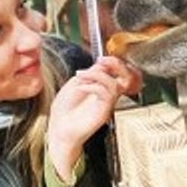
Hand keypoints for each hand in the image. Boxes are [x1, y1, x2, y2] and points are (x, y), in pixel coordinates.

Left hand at [46, 56, 142, 179]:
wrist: (59, 128)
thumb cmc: (65, 110)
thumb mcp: (75, 83)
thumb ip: (90, 73)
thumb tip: (100, 64)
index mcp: (101, 87)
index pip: (117, 72)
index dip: (113, 62)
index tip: (101, 58)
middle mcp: (107, 95)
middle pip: (126, 77)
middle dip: (117, 65)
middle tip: (104, 61)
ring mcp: (106, 103)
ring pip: (113, 84)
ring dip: (96, 75)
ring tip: (81, 76)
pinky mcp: (104, 112)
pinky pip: (106, 94)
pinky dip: (92, 86)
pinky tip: (81, 87)